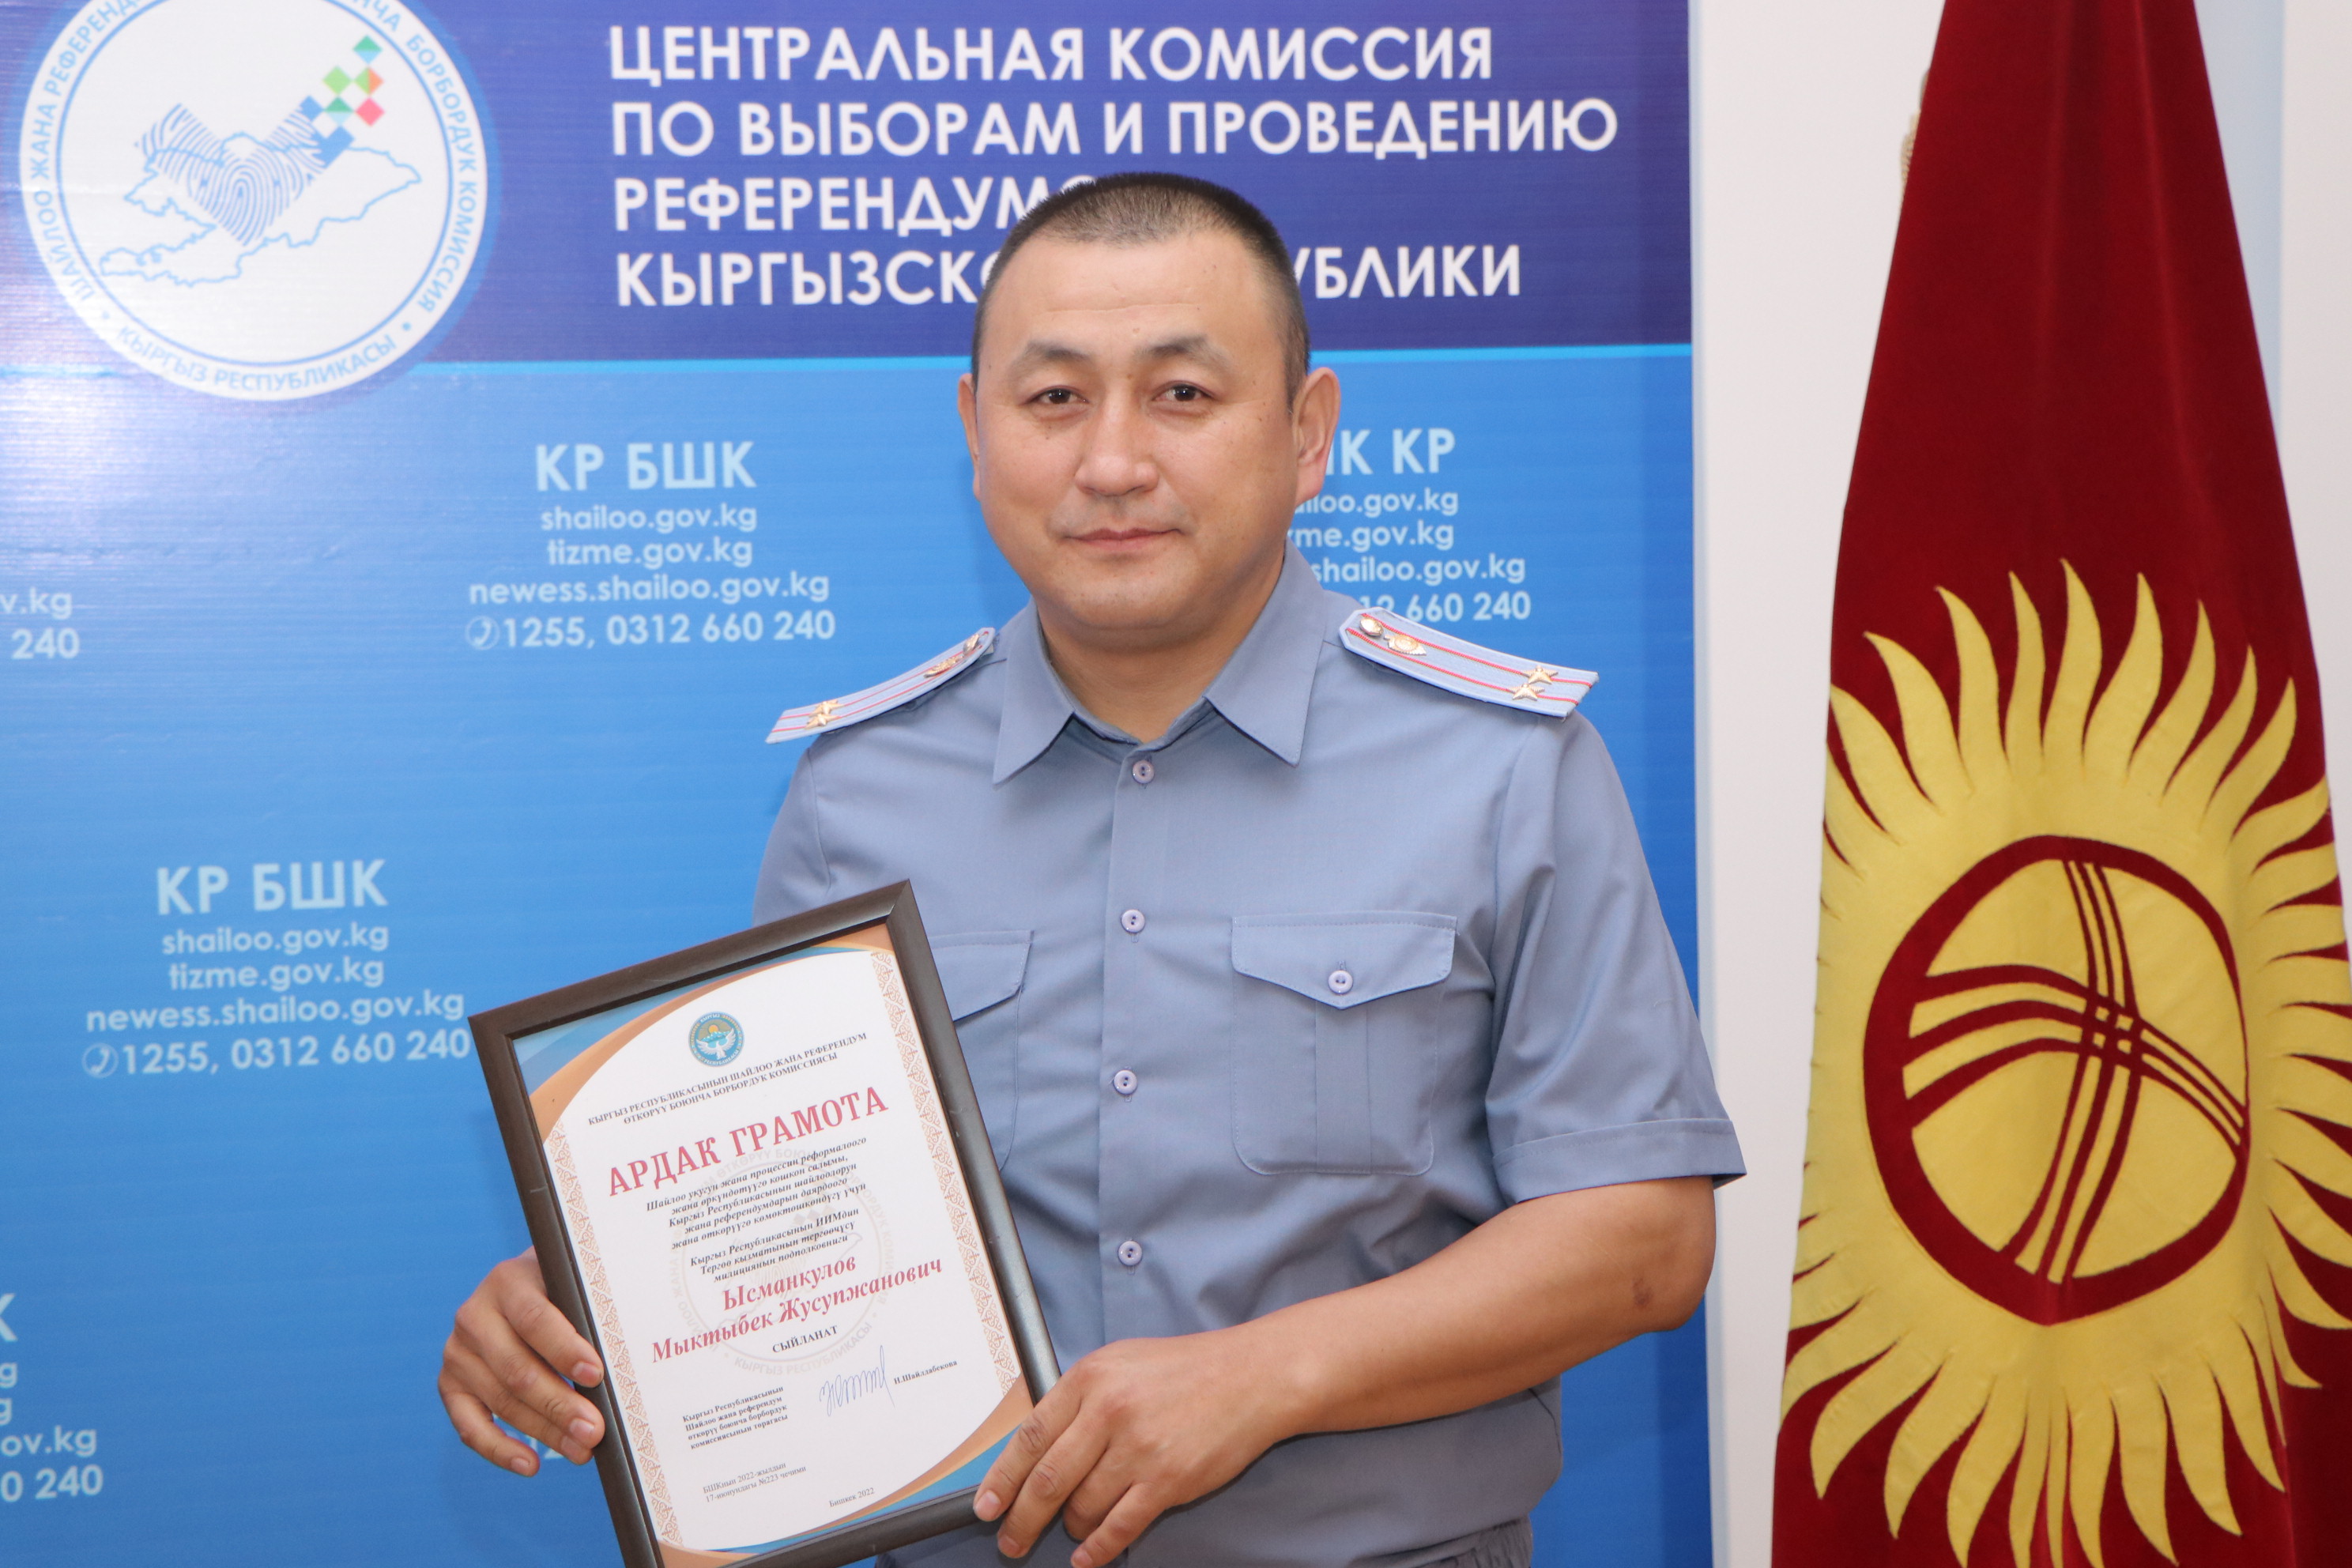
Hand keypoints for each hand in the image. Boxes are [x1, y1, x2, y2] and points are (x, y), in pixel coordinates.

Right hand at [438, 1247, 606, 1474]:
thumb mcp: (573, 1287)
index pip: (536, 1319)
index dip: (565, 1350)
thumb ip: (588, 1314)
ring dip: (543, 1431)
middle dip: (560, 1405)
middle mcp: (475, 1315)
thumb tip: (622, 1364)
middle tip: (594, 1431)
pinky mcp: (451, 1385)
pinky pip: (470, 1425)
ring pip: (501, 1401)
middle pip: (518, 1369)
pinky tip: (530, 1465)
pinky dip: (499, 1449)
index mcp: (509, 1281)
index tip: (596, 1376)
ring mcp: (458, 1352)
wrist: (524, 1288)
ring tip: (581, 1451)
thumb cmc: (561, 1293)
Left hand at [974, 1326, 1298, 1566]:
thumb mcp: (1120, 1363)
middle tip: (1010, 1540)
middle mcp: (1109, 1411)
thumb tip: (1037, 1446)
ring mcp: (1139, 1448)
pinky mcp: (1168, 1480)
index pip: (1030, 1437)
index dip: (1002, 1478)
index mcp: (1090, 1378)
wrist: (1250, 1377)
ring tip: (1070, 1530)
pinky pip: (1119, 1527)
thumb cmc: (1185, 1370)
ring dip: (1070, 1527)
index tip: (986, 1506)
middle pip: (1048, 1480)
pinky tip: (1087, 1555)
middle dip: (1022, 1519)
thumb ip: (1078, 1399)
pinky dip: (1097, 1548)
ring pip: (1082, 1507)